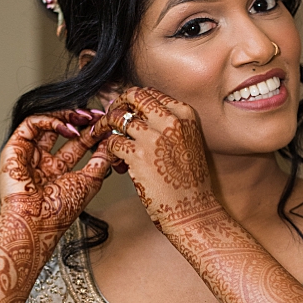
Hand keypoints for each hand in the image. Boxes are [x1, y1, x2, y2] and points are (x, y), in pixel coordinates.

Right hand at [0, 110, 113, 245]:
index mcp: (61, 171)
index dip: (93, 133)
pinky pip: (30, 125)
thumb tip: (114, 142)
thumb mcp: (90, 181)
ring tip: (86, 118)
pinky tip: (68, 127)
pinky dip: (50, 120)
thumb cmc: (61, 210)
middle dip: (82, 121)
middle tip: (98, 116)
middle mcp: (45, 162)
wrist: (37, 222)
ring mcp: (29, 154)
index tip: (108, 125)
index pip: (78, 144)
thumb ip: (102, 160)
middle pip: (63, 133)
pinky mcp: (14, 148)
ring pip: (46, 124)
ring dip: (68, 116)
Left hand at [98, 87, 213, 226]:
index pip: (151, 94)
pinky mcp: (138, 155)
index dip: (134, 101)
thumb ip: (170, 124)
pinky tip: (119, 163)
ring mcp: (153, 137)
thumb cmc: (190, 180)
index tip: (127, 111)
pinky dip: (111, 151)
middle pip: (133, 97)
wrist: (193, 208)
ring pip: (117, 117)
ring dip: (110, 129)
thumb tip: (139, 112)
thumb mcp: (189, 141)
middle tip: (112, 118)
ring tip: (114, 145)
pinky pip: (113, 141)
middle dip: (118, 105)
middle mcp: (170, 121)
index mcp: (185, 115)